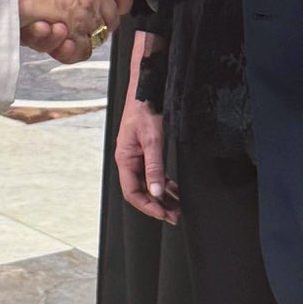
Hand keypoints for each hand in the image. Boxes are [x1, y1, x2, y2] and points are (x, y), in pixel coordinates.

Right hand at [116, 33, 176, 222]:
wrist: (147, 87)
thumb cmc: (145, 108)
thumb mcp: (153, 139)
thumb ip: (155, 167)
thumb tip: (157, 192)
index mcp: (125, 158)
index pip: (132, 192)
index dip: (147, 206)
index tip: (163, 215)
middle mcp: (128, 159)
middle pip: (140, 191)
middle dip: (157, 206)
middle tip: (175, 216)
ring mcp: (136, 155)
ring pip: (148, 184)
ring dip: (162, 196)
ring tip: (177, 208)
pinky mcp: (145, 150)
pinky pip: (153, 173)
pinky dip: (164, 183)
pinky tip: (174, 189)